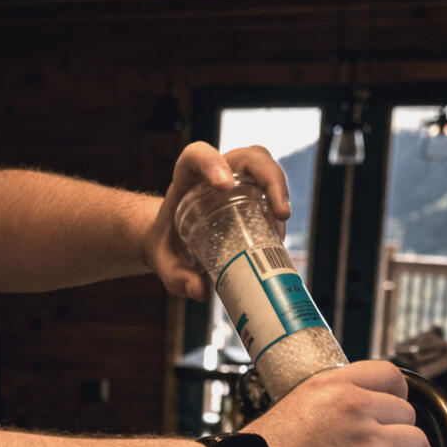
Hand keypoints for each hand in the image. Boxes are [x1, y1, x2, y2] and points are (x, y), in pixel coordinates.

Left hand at [143, 142, 291, 300]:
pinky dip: (278, 210)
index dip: (212, 162)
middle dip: (269, 177)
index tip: (223, 187)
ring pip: (265, 168)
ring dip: (280, 191)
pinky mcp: (252, 193)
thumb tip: (199, 291)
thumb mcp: (164, 262)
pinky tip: (278, 237)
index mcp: (186, 177)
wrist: (172, 242)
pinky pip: (270, 191)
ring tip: (282, 223)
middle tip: (280, 213)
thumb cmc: (166, 245)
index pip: (198, 155)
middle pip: (248, 157)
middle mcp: (216, 171)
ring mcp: (238, 179)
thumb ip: (176, 276)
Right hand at [245, 360, 446, 446]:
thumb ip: (326, 404)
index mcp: (333, 386)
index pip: (390, 376)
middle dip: (399, 433)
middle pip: (407, 414)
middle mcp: (356, 408)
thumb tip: (345, 414)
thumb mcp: (292, 405)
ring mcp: (370, 443)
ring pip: (419, 443)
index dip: (398, 395)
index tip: (396, 408)